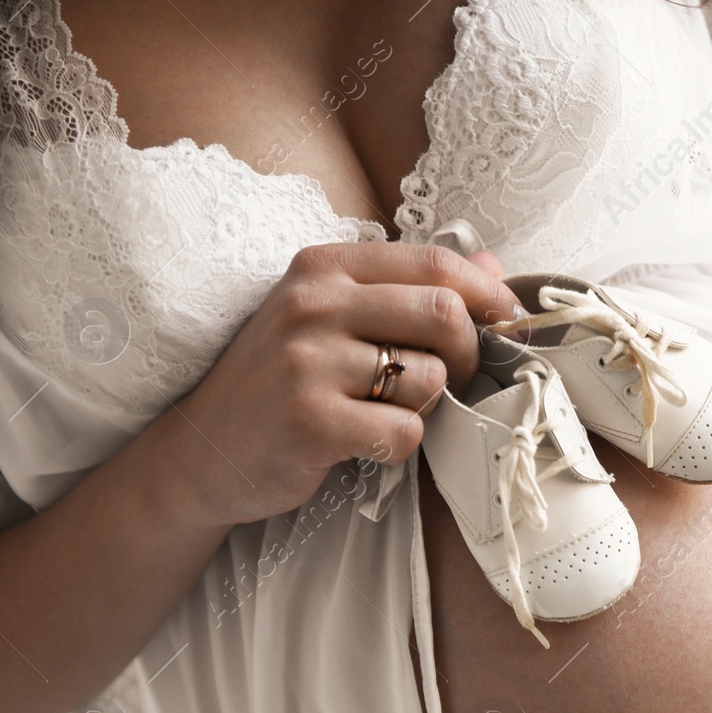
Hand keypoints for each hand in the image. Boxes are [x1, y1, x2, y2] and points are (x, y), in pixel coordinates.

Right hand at [166, 242, 517, 526]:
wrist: (203, 450)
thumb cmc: (281, 382)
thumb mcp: (332, 317)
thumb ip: (409, 287)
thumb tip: (492, 264)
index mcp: (323, 268)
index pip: (433, 262)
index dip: (487, 294)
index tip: (507, 320)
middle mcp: (313, 305)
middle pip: (443, 314)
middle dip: (466, 353)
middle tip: (449, 379)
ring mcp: (308, 363)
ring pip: (427, 379)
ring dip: (424, 406)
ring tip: (383, 412)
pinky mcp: (311, 422)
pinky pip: (404, 432)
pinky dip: (399, 446)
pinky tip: (363, 443)